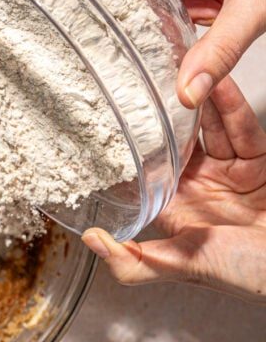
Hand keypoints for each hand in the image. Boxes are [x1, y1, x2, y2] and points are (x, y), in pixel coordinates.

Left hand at [79, 78, 265, 301]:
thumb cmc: (247, 274)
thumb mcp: (183, 268)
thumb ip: (134, 263)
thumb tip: (92, 240)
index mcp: (174, 210)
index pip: (146, 170)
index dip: (132, 144)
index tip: (115, 114)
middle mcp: (198, 187)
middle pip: (177, 140)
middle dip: (164, 112)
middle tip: (146, 78)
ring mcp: (228, 172)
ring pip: (209, 128)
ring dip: (198, 100)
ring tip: (182, 68)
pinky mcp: (258, 161)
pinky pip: (242, 129)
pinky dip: (231, 106)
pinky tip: (219, 82)